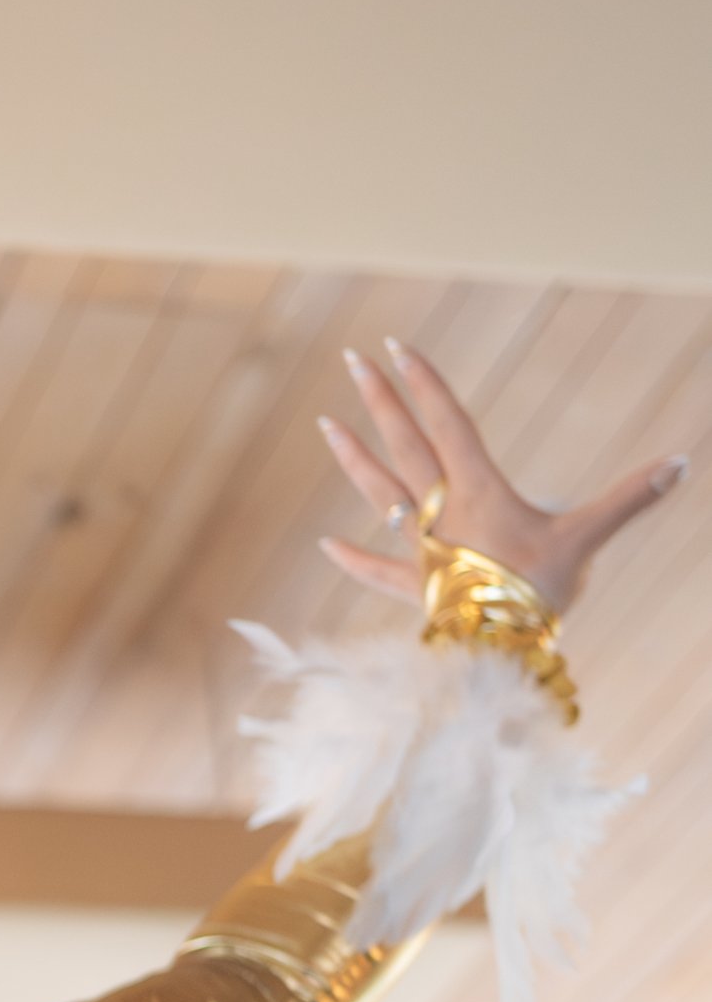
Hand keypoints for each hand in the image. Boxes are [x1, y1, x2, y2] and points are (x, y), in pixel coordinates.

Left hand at [318, 339, 684, 614]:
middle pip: (404, 446)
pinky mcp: (415, 589)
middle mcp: (441, 513)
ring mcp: (421, 549)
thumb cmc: (539, 595)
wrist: (499, 655)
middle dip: (380, 401)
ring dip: (353, 458)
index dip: (424, 384)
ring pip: (378, 494)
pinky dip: (353, 559)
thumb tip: (680, 464)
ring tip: (326, 425)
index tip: (397, 346)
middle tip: (353, 360)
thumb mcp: (585, 540)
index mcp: (479, 492)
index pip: (447, 424)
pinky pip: (376, 571)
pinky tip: (325, 545)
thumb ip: (629, 500)